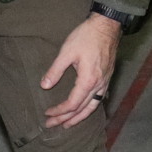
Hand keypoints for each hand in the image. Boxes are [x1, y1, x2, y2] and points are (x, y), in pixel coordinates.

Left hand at [41, 13, 121, 128]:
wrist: (107, 26)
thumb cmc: (86, 37)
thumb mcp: (67, 52)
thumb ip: (55, 70)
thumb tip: (44, 86)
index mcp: (88, 80)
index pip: (72, 104)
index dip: (59, 111)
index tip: (47, 113)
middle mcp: (98, 85)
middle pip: (82, 109)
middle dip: (66, 119)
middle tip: (52, 125)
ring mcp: (105, 82)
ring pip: (92, 107)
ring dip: (79, 117)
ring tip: (68, 124)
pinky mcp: (107, 78)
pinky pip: (99, 99)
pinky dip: (90, 108)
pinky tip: (84, 109)